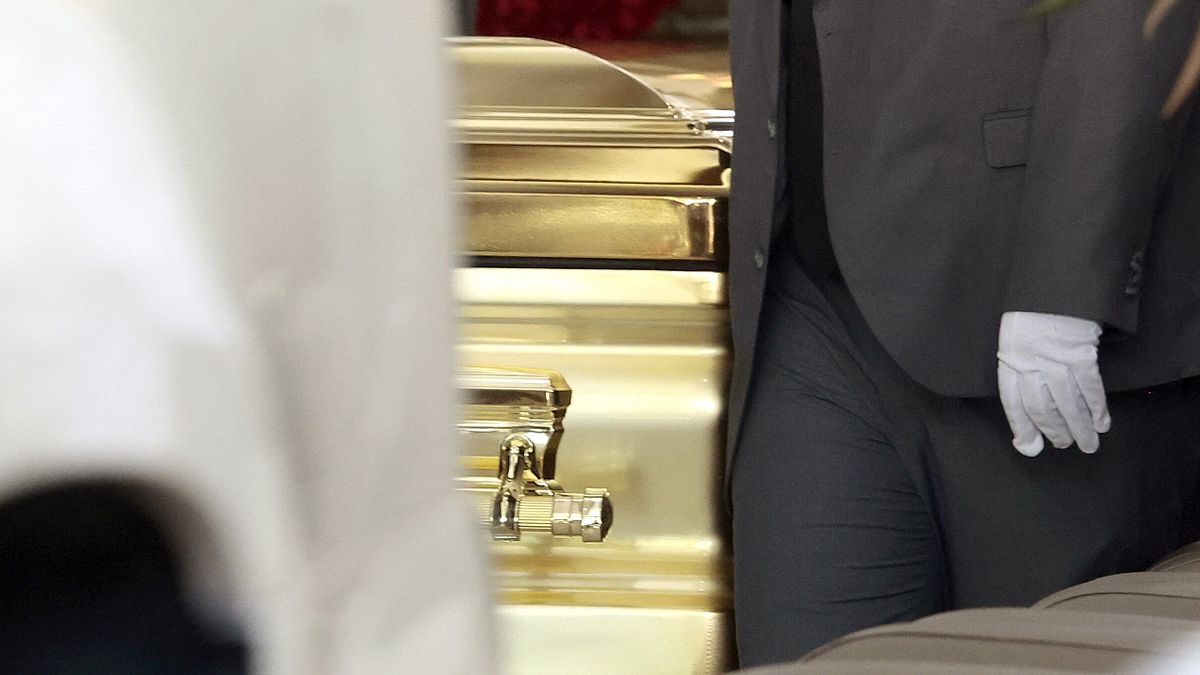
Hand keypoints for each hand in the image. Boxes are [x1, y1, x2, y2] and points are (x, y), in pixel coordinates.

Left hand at [997, 311, 1111, 455]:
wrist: (1055, 280)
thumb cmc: (1033, 310)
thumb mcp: (1015, 335)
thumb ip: (1020, 364)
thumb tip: (1028, 396)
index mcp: (1009, 357)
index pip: (1012, 400)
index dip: (1021, 425)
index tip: (1029, 446)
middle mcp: (1030, 361)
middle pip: (1041, 406)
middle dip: (1054, 430)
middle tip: (1064, 446)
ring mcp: (1057, 357)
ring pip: (1067, 402)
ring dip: (1079, 426)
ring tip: (1087, 444)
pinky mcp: (1082, 351)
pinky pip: (1089, 386)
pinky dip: (1096, 407)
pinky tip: (1101, 422)